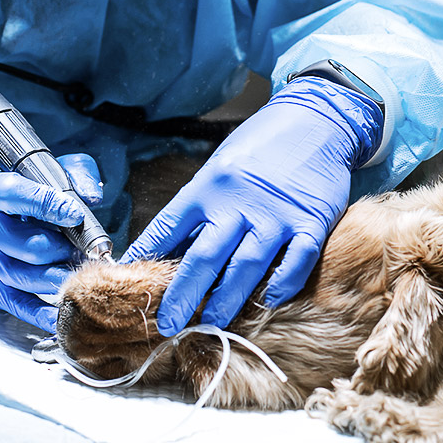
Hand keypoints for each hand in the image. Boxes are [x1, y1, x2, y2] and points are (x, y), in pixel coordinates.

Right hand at [0, 153, 101, 330]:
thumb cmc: (21, 196)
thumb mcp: (44, 172)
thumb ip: (73, 176)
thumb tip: (91, 197)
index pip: (17, 195)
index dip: (48, 205)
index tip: (75, 214)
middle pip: (27, 245)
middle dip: (62, 249)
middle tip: (83, 250)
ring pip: (22, 276)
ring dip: (57, 277)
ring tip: (77, 271)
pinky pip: (16, 304)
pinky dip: (40, 312)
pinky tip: (62, 310)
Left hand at [121, 76, 382, 334]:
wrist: (315, 119)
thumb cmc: (261, 147)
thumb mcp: (220, 168)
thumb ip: (200, 208)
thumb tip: (169, 251)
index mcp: (209, 185)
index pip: (168, 227)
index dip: (145, 257)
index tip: (128, 282)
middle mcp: (239, 201)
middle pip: (205, 256)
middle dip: (183, 295)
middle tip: (168, 323)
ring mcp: (277, 213)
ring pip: (247, 265)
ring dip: (228, 299)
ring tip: (213, 322)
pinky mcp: (311, 220)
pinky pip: (297, 260)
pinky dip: (283, 284)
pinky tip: (269, 300)